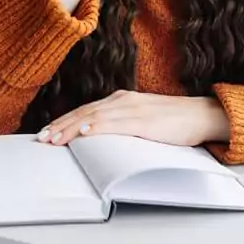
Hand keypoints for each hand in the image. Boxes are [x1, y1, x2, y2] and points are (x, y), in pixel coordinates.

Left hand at [35, 90, 230, 146]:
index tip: (47, 132)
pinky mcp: (144, 120)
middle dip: (60, 126)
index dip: (64, 121)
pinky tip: (84, 133)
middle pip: (84, 113)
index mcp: (120, 101)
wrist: (202, 115)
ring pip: (94, 118)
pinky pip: (115, 124)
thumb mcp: (141, 120)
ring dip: (71, 129)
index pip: (85, 111)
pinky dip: (97, 128)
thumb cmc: (174, 121)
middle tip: (41, 138)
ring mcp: (132, 108)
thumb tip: (100, 142)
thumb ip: (122, 126)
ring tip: (54, 139)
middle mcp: (122, 100)